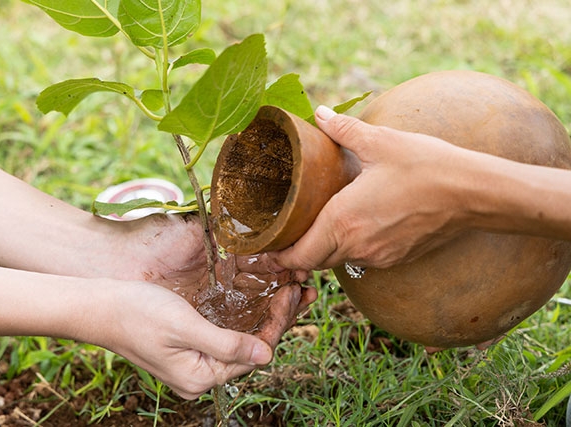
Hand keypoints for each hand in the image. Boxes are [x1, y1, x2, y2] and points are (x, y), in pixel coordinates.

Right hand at [99, 213, 315, 397]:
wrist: (99, 307)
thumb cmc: (136, 313)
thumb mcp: (184, 326)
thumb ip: (225, 344)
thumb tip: (266, 355)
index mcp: (201, 377)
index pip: (254, 352)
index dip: (277, 323)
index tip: (292, 292)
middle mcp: (201, 375)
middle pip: (251, 347)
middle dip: (277, 318)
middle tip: (300, 288)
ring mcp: (195, 362)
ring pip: (242, 339)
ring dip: (265, 315)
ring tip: (289, 292)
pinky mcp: (190, 347)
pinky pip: (227, 334)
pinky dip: (246, 317)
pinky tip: (260, 300)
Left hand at [275, 105, 468, 269]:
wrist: (472, 193)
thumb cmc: (425, 166)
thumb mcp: (379, 141)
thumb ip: (343, 129)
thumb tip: (319, 113)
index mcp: (343, 221)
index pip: (299, 255)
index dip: (278, 257)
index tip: (266, 248)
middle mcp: (357, 246)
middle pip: (314, 262)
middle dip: (296, 254)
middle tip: (284, 237)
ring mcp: (378, 256)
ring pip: (338, 260)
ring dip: (323, 249)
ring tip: (313, 227)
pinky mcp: (396, 258)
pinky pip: (362, 259)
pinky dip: (349, 248)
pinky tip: (352, 226)